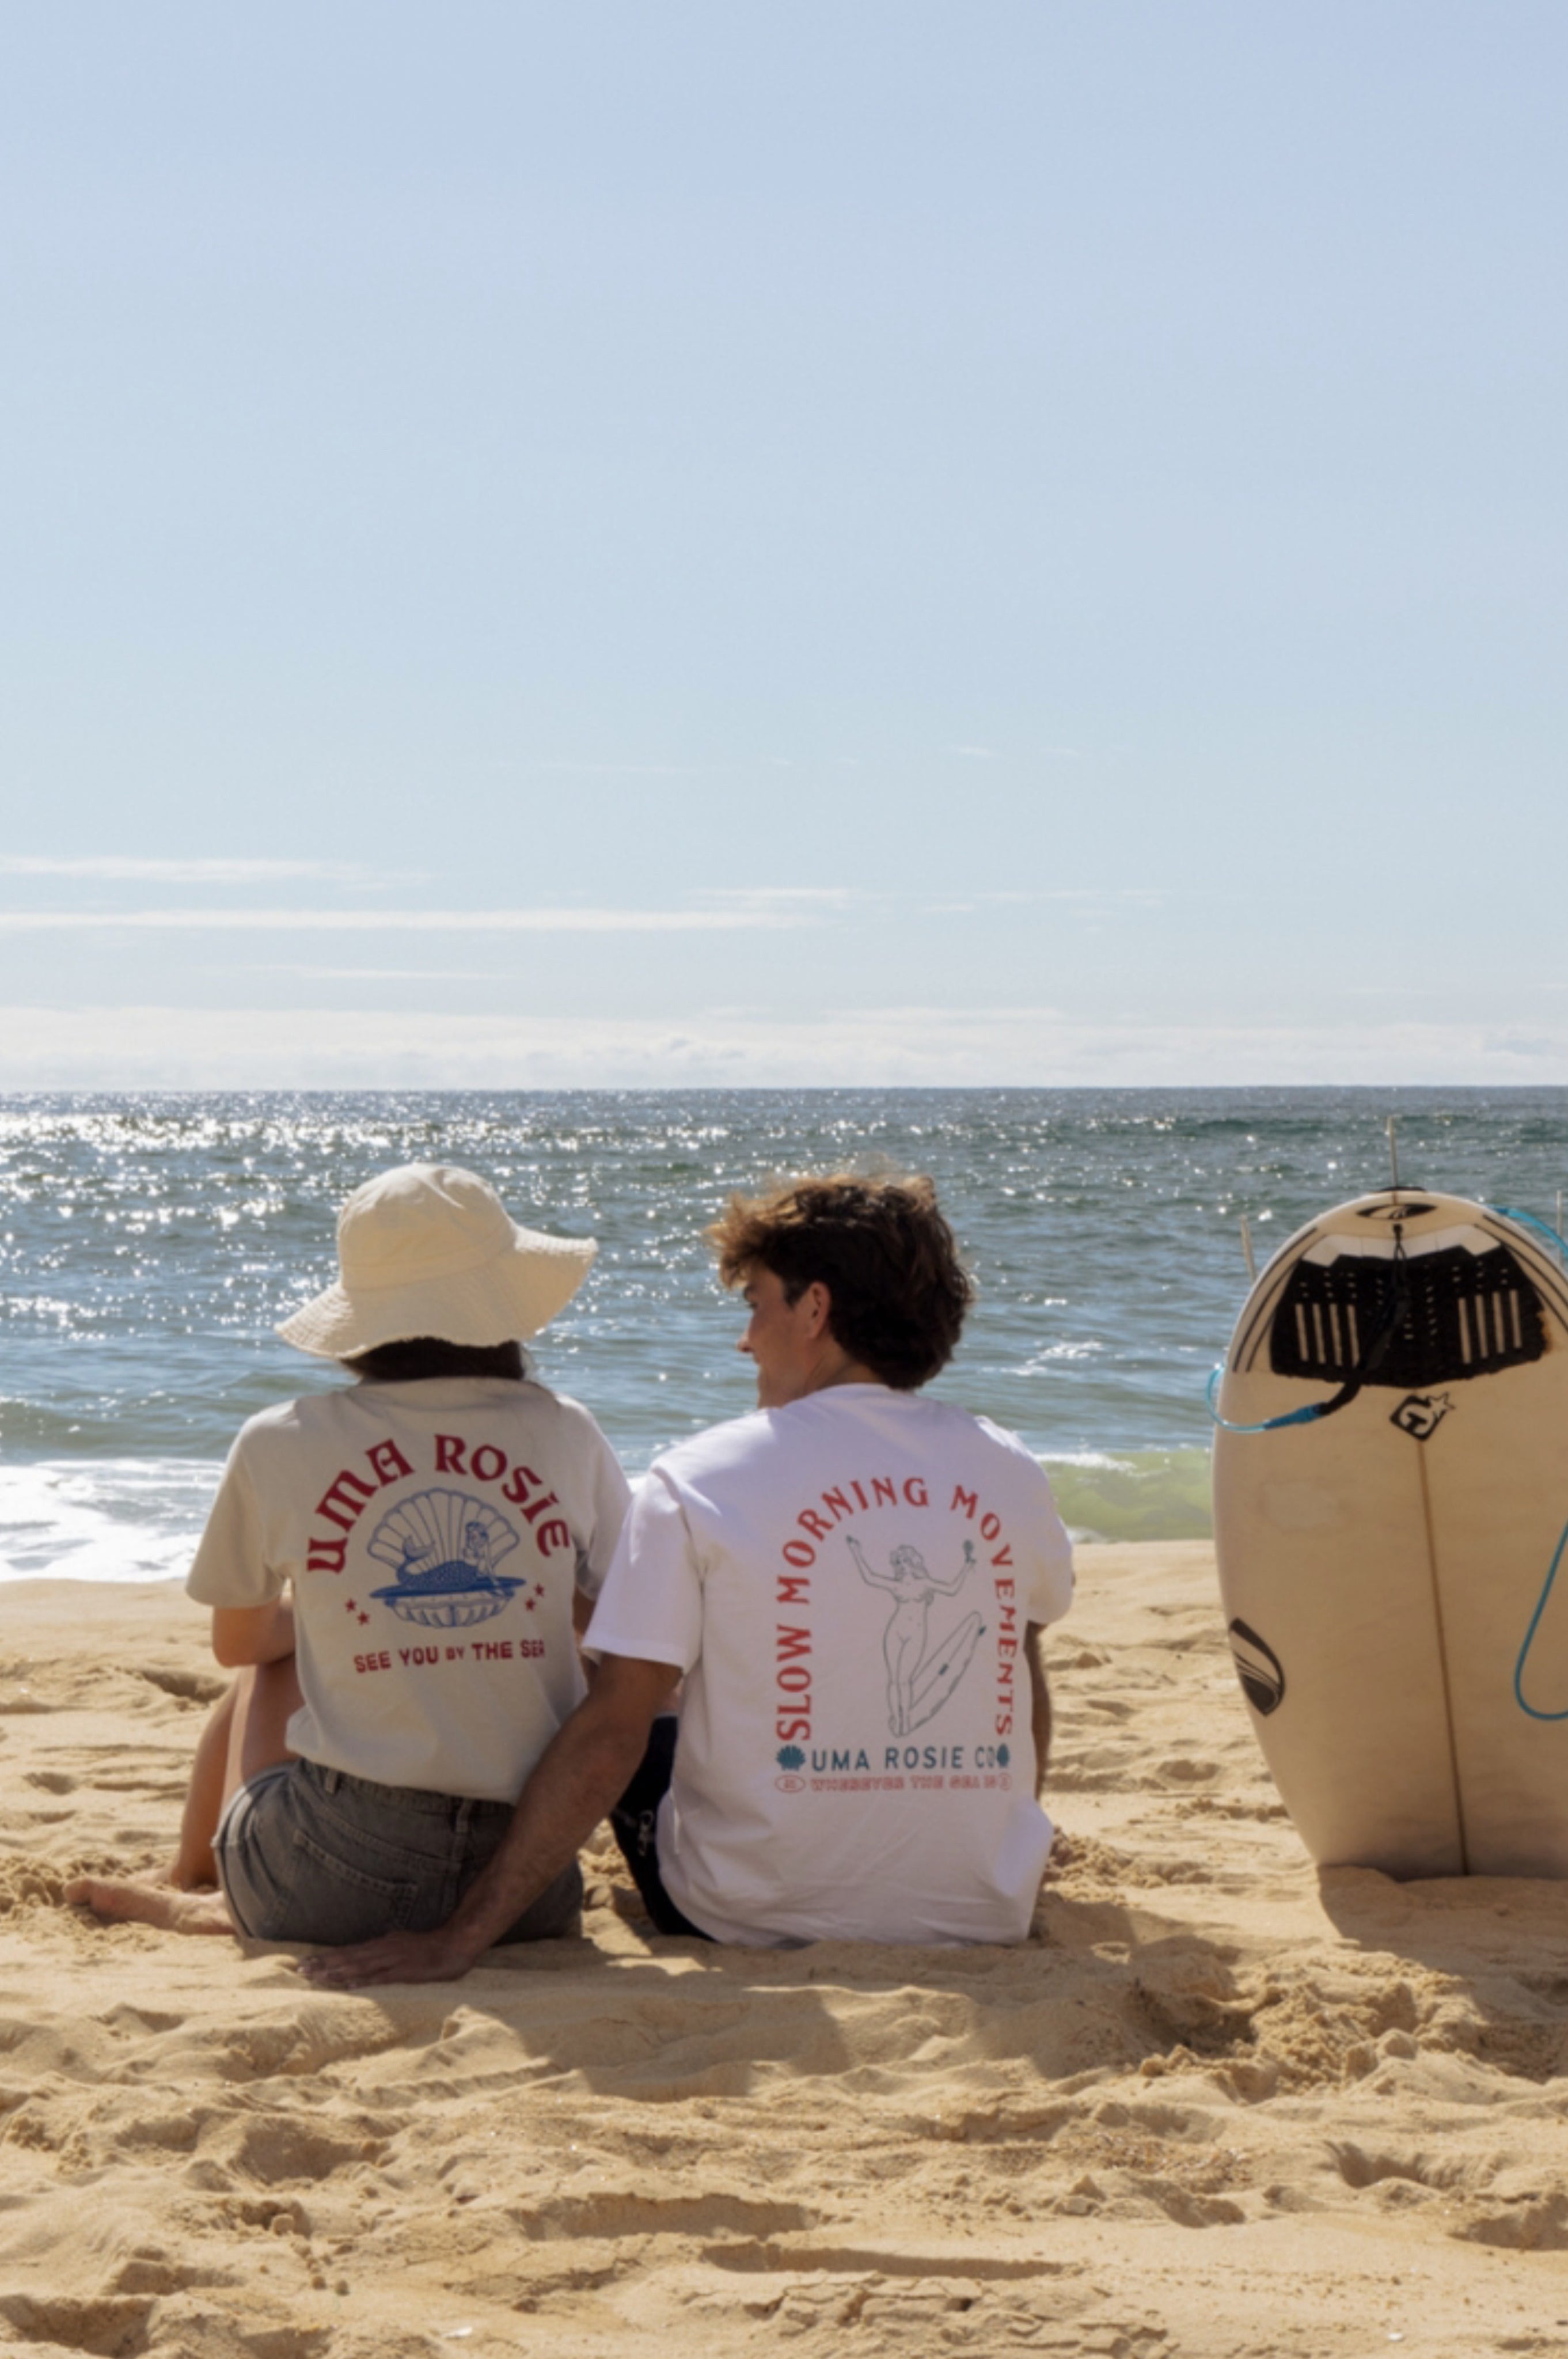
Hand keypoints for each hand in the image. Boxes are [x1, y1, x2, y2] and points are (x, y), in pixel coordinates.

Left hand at [296, 1927, 483, 1988]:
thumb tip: (369, 1955)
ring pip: (360, 1966)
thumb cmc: (431, 1947)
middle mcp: (384, 1949)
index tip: (306, 1962)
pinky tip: (349, 1984)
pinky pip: (381, 1977)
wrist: (457, 1943)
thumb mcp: (403, 1945)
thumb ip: (386, 1951)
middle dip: (324, 1964)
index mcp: (383, 1943)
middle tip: (301, 1970)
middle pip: (349, 1957)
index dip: (327, 1957)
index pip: (349, 1951)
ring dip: (337, 1971)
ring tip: (316, 1977)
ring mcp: (394, 1959)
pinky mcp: (405, 1971)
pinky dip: (364, 1980)